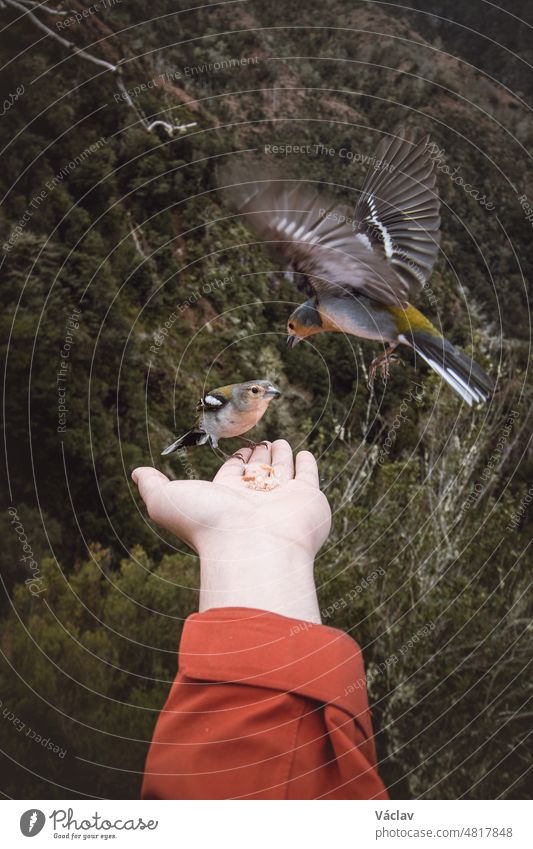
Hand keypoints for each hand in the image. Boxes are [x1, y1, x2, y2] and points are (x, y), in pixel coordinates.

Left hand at [132, 440, 330, 621]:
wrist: (253, 546)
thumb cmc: (208, 525)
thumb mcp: (167, 499)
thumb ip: (153, 485)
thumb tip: (136, 474)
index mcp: (226, 498)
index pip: (232, 474)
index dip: (234, 462)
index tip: (237, 451)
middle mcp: (254, 499)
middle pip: (257, 472)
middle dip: (258, 456)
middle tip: (260, 442)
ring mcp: (282, 499)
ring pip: (281, 471)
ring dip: (280, 456)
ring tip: (279, 442)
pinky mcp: (308, 498)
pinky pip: (308, 476)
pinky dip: (307, 464)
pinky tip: (304, 454)